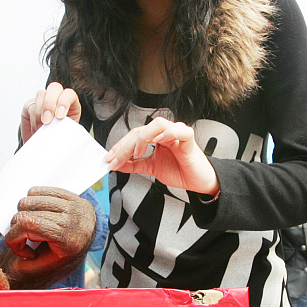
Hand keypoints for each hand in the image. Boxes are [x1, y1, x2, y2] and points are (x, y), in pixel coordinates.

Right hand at [3, 186, 95, 286]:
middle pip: (24, 213)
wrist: (84, 243)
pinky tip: (38, 214)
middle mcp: (72, 219)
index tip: (18, 248)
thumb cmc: (62, 255)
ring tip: (33, 226)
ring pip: (28, 200)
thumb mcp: (45, 267)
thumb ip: (26, 265)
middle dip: (16, 229)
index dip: (13, 237)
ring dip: (22, 214)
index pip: (29, 225)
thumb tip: (14, 249)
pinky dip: (30, 202)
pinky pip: (37, 191)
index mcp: (68, 239)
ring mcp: (72, 205)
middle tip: (25, 239)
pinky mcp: (70, 195)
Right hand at [20, 82, 82, 143]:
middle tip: (46, 121)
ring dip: (40, 113)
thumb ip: (66, 128)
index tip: (60, 117)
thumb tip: (63, 131)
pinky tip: (36, 129)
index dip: (64, 102)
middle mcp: (57, 97)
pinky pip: (30, 106)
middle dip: (50, 104)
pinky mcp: (30, 105)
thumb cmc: (60, 137)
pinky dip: (32, 119)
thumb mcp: (67, 133)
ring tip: (41, 129)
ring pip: (41, 95)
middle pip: (54, 88)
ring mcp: (43, 99)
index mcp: (71, 103)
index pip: (69, 94)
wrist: (46, 143)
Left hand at [104, 116, 218, 195]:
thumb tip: (117, 164)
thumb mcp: (151, 168)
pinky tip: (158, 141)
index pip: (134, 136)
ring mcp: (177, 134)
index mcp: (156, 137)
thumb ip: (135, 165)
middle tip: (116, 160)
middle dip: (125, 146)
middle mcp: (165, 132)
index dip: (120, 147)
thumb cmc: (180, 171)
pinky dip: (168, 133)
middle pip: (141, 130)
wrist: (198, 182)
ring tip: (136, 152)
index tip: (109, 159)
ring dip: (143, 137)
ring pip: (157, 124)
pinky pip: (179, 130)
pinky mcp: (189, 139)